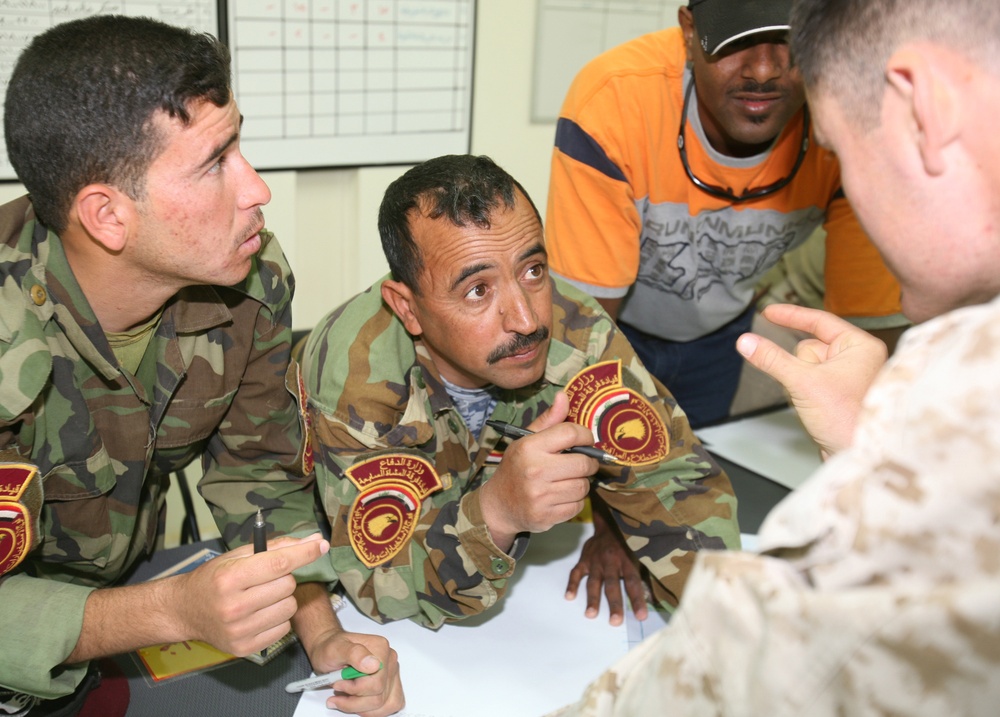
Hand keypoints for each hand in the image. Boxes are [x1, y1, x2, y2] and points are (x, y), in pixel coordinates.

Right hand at [173, 533, 330, 655]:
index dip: (305, 553)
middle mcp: (234, 605)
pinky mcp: (244, 648)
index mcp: (230, 577)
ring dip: (282, 599)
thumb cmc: (213, 579)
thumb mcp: (237, 556)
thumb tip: (313, 540)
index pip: (279, 563)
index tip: (321, 544)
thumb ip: (276, 547)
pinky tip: (259, 614)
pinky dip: (278, 618)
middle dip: (283, 578)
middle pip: (287, 585)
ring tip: (261, 597)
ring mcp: (239, 630)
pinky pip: (283, 628)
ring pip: (289, 607)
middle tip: (264, 579)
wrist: (185, 611)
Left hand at [307, 628, 403, 716]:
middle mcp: (389, 660)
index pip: (376, 683)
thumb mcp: (335, 649)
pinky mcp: (390, 685)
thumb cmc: (330, 650)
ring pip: (385, 705)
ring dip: (361, 707)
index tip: (338, 684)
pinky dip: (372, 710)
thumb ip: (354, 653)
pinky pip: (390, 705)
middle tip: (338, 689)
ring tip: (345, 698)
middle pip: (380, 697)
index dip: (354, 690)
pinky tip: (357, 702)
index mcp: (380, 648)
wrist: (327, 651)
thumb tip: (373, 665)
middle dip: (354, 700)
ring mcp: (391, 673)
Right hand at [479, 392, 596, 549]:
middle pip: (583, 463)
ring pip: (583, 486)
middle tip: (582, 463)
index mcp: (530, 447)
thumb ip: (548, 420)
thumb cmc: (517, 467)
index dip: (585, 435)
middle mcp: (535, 471)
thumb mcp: (526, 440)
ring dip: (581, 482)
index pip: (571, 434)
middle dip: (588, 462)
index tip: (586, 440)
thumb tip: (563, 396)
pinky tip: (562, 496)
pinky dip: (575, 501)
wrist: (498, 505)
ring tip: (569, 480)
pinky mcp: (546, 516)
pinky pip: (577, 506)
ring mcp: (540, 496)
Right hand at [565, 495, 646, 625]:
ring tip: (591, 614)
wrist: (610, 522)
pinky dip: (572, 584)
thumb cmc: (628, 543)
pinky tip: (569, 596)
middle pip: (613, 585)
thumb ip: (643, 576)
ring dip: (593, 598)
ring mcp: (595, 561)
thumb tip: (652, 599)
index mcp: (627, 561)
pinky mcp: (584, 560)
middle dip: (614, 604)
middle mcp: (611, 562)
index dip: (637, 600)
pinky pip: (576, 573)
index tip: (641, 616)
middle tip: (615, 622)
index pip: (633, 583)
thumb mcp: (639, 556)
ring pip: (594, 582)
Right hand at [736, 304, 887, 458]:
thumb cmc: (847, 419)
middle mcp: (857, 358)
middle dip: (801, 367)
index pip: (820, 321)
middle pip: (809, 348)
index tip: (768, 312)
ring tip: (816, 404)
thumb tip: (745, 341)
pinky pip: (809, 382)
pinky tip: (815, 409)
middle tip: (811, 388)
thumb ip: (772, 359)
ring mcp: (848, 377)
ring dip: (801, 384)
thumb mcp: (803, 382)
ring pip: (806, 367)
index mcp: (860, 346)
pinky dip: (804, 393)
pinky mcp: (838, 394)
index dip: (792, 316)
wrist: (858, 456)